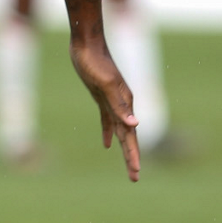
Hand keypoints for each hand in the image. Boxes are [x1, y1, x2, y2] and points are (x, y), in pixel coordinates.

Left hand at [69, 39, 139, 181]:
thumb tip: (135, 124)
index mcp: (126, 104)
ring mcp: (112, 101)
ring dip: (123, 148)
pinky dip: (108, 133)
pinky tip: (107, 144)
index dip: (132, 155)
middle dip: (131, 157)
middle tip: (134, 178)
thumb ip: (119, 105)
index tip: (135, 173)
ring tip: (128, 165)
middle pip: (129, 137)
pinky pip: (107, 121)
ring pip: (120, 131)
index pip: (131, 135)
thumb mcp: (104, 85)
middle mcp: (123, 104)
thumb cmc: (95, 63)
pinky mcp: (101, 97)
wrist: (86, 44)